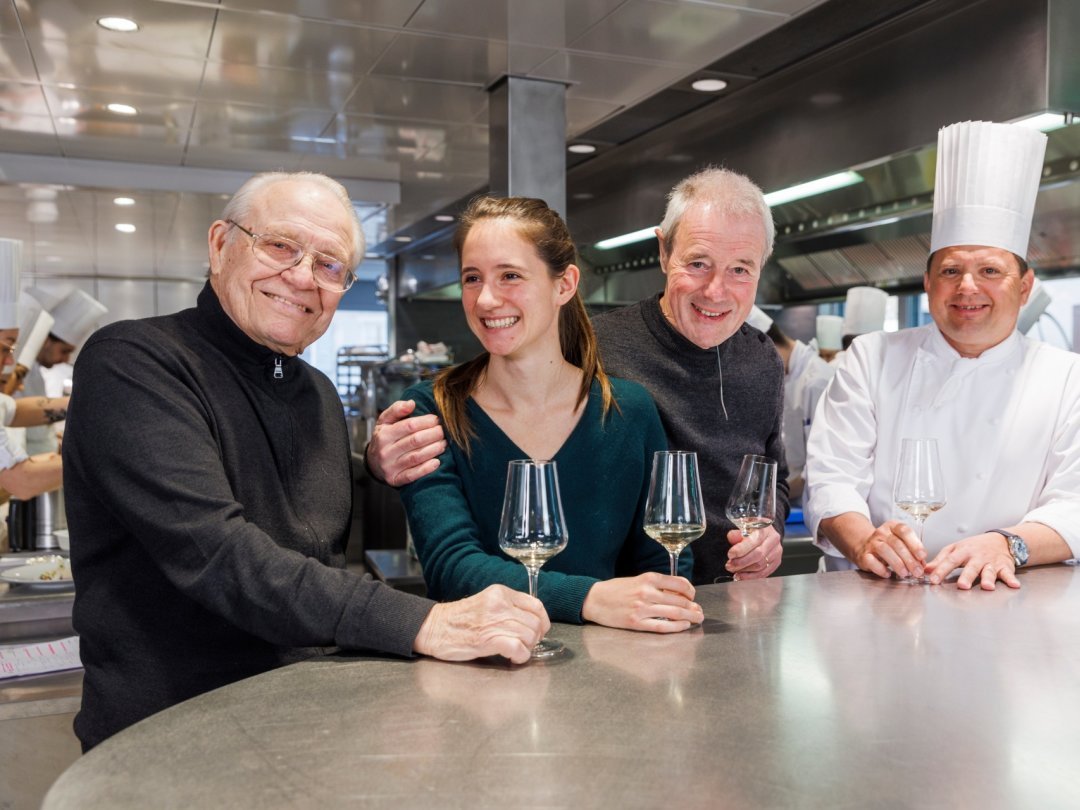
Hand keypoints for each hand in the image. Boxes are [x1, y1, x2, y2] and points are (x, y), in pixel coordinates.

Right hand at [365, 399, 445, 485]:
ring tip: (444, 444)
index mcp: (384, 434)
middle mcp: (385, 451)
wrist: (373, 463)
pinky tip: (437, 462)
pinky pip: (413, 475)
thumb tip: (411, 403)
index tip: (437, 419)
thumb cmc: (384, 438)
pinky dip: (426, 469)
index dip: (426, 422)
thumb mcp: (385, 421)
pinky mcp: (395, 479)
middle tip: (443, 431)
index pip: (409, 426)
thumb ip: (397, 409)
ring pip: (416, 457)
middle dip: (433, 435)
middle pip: (415, 441)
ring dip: (434, 450)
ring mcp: (390, 467)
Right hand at [413, 584, 549, 663]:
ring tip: (516, 651)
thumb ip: (508, 608)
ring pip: (529, 636)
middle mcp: (500, 604)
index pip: (536, 605)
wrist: (434, 627)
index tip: (539, 631)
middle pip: (535, 623)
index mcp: (501, 593)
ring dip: (527, 648)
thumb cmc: (459, 619)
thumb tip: (532, 622)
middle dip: (535, 638)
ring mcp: (494, 621)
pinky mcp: (487, 639)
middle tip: (524, 645)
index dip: (542, 621)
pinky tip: (512, 658)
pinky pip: (517, 648)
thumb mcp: (487, 603)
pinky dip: (520, 656)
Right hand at [581, 572, 702, 632]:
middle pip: (678, 600)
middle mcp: (646, 592)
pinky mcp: (636, 623)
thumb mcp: (636, 580)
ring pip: (673, 613)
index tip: (692, 596)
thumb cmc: (615, 590)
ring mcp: (641, 609)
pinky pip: (662, 626)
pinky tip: (683, 626)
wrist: (594, 599)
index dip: (690, 591)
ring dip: (689, 617)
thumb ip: (656, 585)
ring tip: (697, 619)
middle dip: (693, 607)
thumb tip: (678, 594)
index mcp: (648, 578)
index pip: (678, 583)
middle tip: (699, 611)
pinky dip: (676, 626)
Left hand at [725, 525, 781, 579]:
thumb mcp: (744, 527)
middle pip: (758, 555)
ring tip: (733, 569)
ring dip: (745, 570)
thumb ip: (737, 533)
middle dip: (741, 562)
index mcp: (765, 529)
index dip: (741, 549)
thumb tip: (731, 537)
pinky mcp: (776, 562)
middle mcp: (773, 540)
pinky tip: (742, 576)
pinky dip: (751, 577)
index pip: (754, 541)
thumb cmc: (753, 530)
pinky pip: (764, 573)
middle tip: (729, 565)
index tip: (730, 554)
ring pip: (760, 566)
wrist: (766, 534)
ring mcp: (776, 552)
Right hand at [848, 519, 926, 579]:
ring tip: (905, 574)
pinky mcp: (864, 555)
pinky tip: (888, 574)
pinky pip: (871, 560)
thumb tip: (922, 564)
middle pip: (896, 543)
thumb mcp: (901, 543)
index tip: (922, 556)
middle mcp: (881, 533)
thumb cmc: (888, 545)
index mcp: (893, 527)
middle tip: (917, 571)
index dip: (915, 543)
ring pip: (884, 550)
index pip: (904, 531)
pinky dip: (880, 568)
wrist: (864, 545)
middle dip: (909, 559)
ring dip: (897, 563)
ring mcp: (871, 543)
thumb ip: (912, 551)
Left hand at [924, 533, 1019, 590]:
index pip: (950, 561)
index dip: (941, 570)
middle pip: (971, 567)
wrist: (1000, 540)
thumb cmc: (974, 547)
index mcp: (963, 552)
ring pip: (989, 571)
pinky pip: (1008, 573)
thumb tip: (925, 570)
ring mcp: (991, 562)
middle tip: (962, 586)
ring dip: (988, 578)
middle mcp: (977, 557)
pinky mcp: (1004, 567)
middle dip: (966, 577)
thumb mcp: (955, 549)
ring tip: (987, 586)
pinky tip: (1014, 585)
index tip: (933, 579)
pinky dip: (1011, 579)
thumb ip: (940, 560)